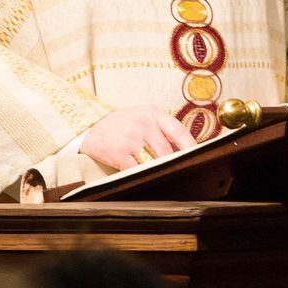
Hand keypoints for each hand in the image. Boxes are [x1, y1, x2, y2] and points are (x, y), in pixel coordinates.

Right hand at [79, 106, 195, 169]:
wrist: (92, 129)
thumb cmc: (123, 124)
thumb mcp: (143, 117)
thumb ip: (163, 129)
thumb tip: (184, 150)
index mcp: (153, 113)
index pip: (178, 130)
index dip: (190, 146)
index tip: (196, 157)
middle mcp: (143, 124)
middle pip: (166, 151)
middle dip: (170, 162)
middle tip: (174, 169)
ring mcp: (131, 139)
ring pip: (154, 162)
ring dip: (156, 169)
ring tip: (154, 170)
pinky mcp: (120, 153)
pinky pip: (137, 170)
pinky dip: (141, 174)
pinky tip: (139, 172)